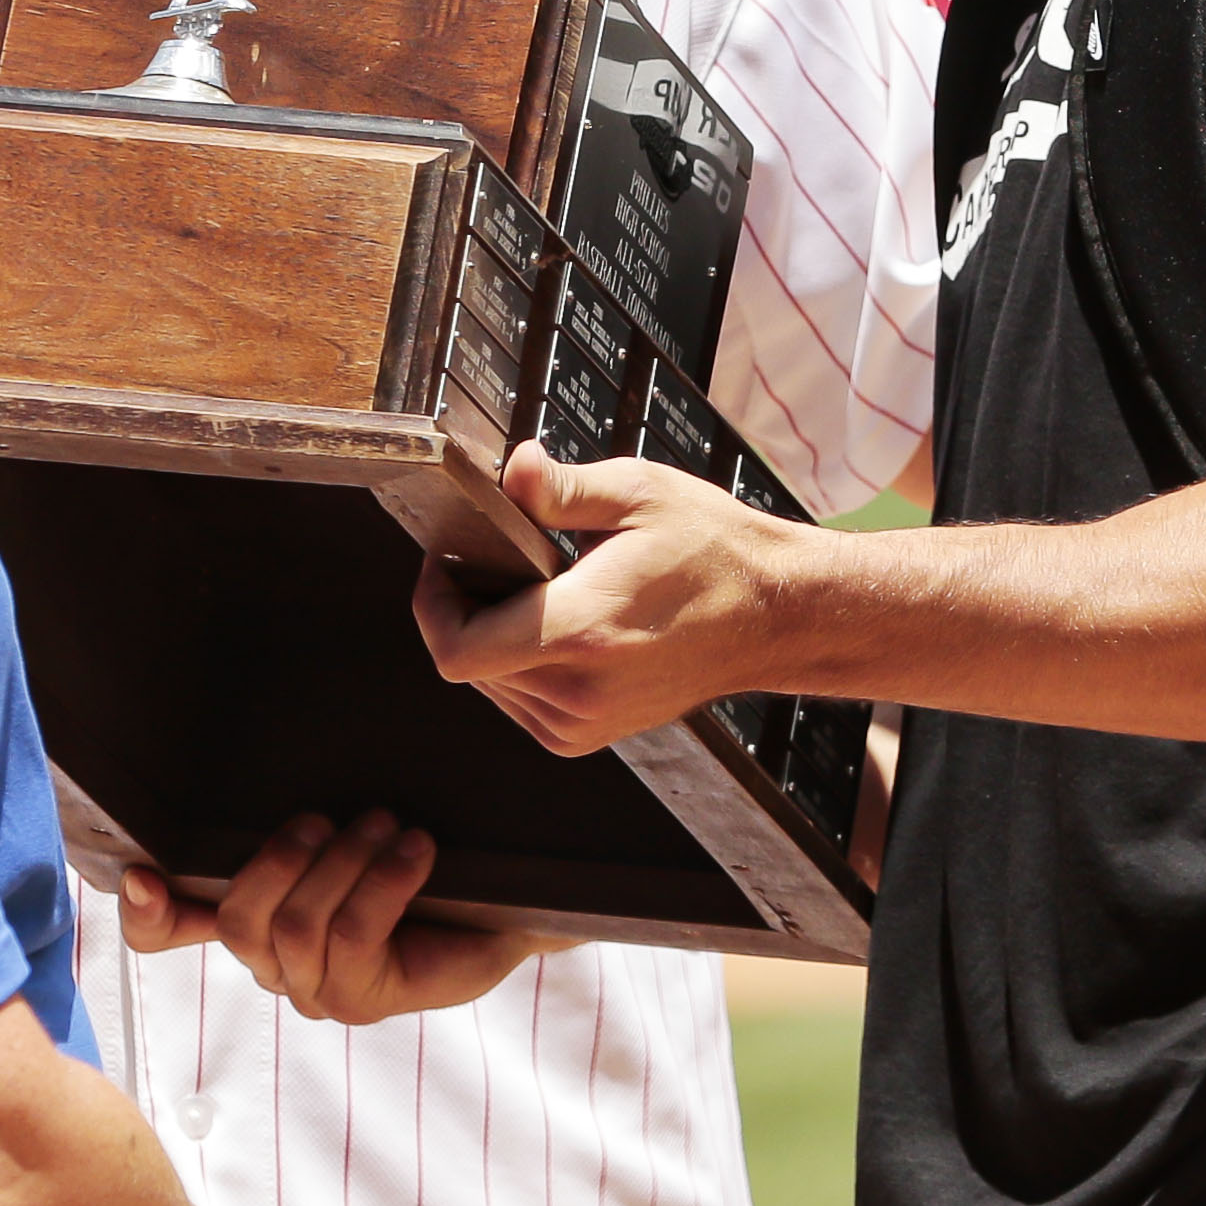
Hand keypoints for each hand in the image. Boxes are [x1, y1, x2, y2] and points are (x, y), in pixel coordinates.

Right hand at [118, 819, 565, 1025]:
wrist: (502, 900)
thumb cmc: (412, 861)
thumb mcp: (341, 832)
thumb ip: (286, 826)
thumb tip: (229, 787)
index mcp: (251, 921)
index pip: (168, 933)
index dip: (148, 913)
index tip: (140, 875)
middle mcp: (272, 965)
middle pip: (239, 921)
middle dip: (283, 860)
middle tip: (329, 819)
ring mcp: (317, 991)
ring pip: (297, 929)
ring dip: (344, 863)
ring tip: (387, 825)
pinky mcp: (366, 1000)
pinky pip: (354, 937)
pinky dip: (386, 881)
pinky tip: (416, 851)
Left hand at [412, 442, 831, 754]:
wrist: (774, 614)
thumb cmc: (712, 549)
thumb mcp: (639, 493)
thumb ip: (561, 488)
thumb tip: (509, 469)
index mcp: (582, 631)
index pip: (456, 651)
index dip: (432, 606)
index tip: (447, 562)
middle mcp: (579, 691)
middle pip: (468, 663)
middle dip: (467, 608)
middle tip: (499, 559)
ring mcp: (585, 722)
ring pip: (490, 686)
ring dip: (494, 638)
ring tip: (539, 591)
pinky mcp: (590, 735)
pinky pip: (522, 702)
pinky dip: (519, 665)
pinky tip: (556, 625)